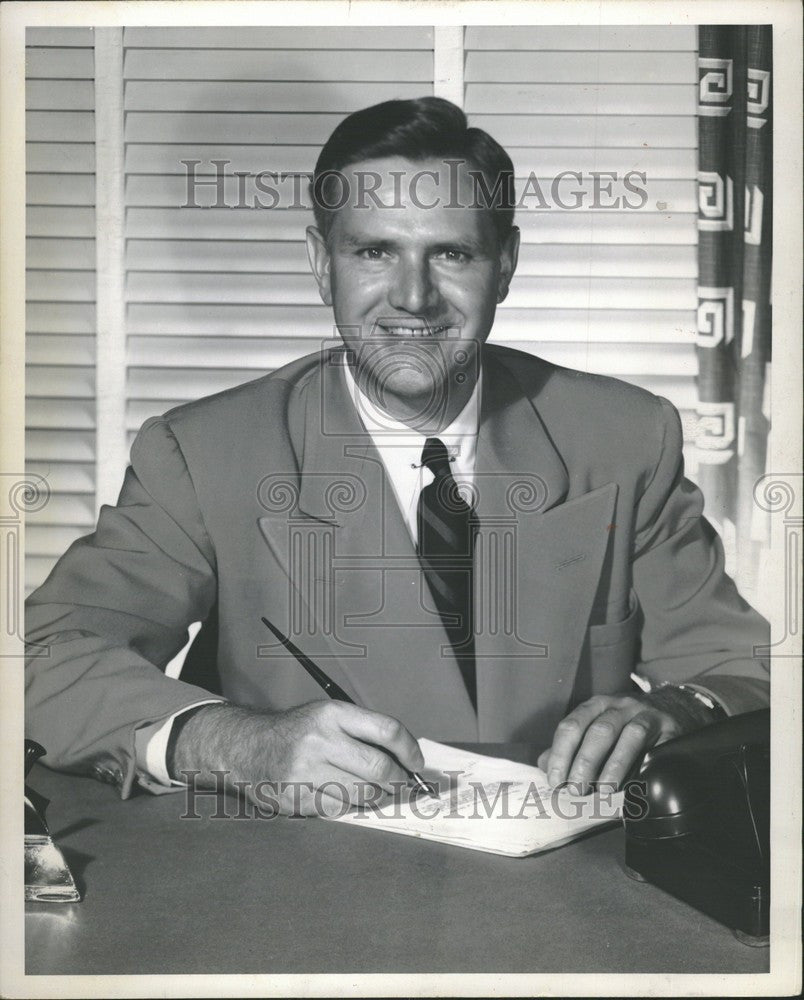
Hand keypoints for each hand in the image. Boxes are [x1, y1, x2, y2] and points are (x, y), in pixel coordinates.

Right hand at [170, 700, 424, 815]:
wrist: (248, 747)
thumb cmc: (299, 731)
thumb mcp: (328, 716)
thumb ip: (364, 731)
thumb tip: (408, 760)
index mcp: (332, 714)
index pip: (386, 730)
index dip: (410, 749)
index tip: (417, 764)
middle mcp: (319, 740)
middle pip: (379, 768)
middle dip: (399, 781)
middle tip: (403, 785)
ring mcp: (306, 771)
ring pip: (363, 794)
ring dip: (378, 797)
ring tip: (377, 792)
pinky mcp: (297, 797)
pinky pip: (341, 809)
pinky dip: (352, 806)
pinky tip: (348, 798)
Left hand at [537, 694, 682, 793]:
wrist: (669, 710)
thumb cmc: (623, 727)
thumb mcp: (593, 729)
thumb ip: (569, 747)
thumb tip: (544, 765)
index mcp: (595, 706)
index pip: (572, 726)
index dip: (561, 754)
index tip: (555, 781)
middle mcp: (620, 706)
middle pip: (599, 731)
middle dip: (585, 763)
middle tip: (577, 790)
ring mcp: (646, 715)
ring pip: (630, 736)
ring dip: (615, 766)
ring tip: (604, 791)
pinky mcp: (669, 728)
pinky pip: (658, 746)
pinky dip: (646, 765)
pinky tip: (638, 783)